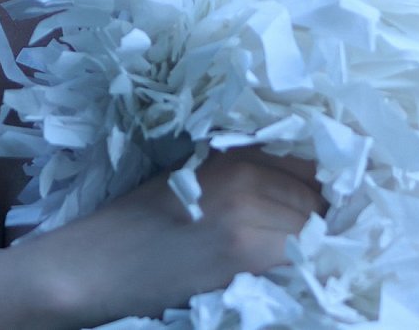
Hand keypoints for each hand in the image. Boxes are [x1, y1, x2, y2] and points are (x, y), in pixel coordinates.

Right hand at [24, 148, 323, 325]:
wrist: (100, 264)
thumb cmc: (138, 225)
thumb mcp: (193, 178)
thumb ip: (245, 174)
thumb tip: (306, 188)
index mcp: (232, 151)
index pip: (308, 160)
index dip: (319, 185)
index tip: (318, 203)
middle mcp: (245, 172)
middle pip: (318, 195)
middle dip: (319, 216)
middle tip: (301, 236)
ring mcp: (249, 210)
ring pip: (315, 227)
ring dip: (313, 242)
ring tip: (283, 254)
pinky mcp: (248, 249)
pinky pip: (301, 255)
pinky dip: (301, 264)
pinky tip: (276, 269)